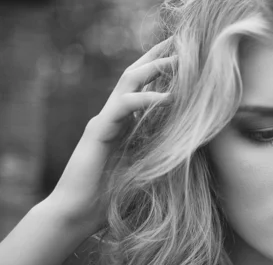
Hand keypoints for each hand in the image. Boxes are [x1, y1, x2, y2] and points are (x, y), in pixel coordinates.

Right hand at [46, 39, 175, 232]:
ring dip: (153, 68)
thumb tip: (193, 146)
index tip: (186, 58)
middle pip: (135, 76)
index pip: (145, 88)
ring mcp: (104, 122)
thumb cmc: (113, 196)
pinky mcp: (98, 132)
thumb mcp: (148, 168)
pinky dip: (145, 99)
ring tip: (178, 60)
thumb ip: (162, 151)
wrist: (79, 214)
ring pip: (127, 83)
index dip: (162, 71)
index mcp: (127, 124)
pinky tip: (168, 97)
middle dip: (157, 57)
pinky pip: (122, 107)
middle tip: (180, 41)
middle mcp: (115, 117)